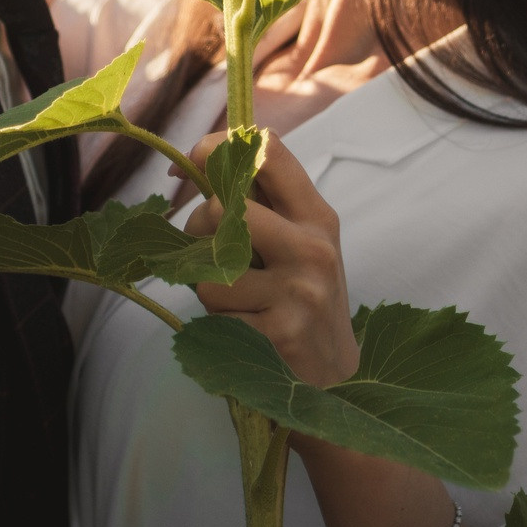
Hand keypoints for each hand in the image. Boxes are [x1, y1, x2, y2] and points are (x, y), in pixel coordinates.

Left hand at [181, 129, 358, 387]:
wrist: (336, 380)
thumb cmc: (304, 302)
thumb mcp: (299, 244)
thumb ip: (260, 206)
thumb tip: (193, 162)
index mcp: (316, 215)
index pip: (267, 151)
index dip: (216, 147)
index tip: (190, 162)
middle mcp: (312, 247)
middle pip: (222, 209)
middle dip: (198, 229)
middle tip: (210, 253)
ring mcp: (298, 291)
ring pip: (209, 270)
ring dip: (208, 289)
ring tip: (238, 302)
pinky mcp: (281, 332)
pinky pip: (215, 315)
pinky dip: (219, 325)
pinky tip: (248, 333)